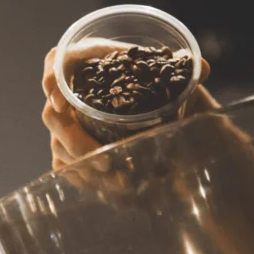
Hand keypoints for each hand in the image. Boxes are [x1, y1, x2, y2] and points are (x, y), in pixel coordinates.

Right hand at [42, 40, 216, 168]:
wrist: (159, 116)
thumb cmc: (155, 89)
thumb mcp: (170, 79)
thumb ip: (182, 72)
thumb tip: (202, 66)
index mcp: (89, 63)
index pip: (56, 63)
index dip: (51, 79)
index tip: (60, 101)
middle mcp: (71, 93)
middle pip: (53, 115)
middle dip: (76, 142)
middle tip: (107, 161)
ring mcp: (67, 123)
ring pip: (60, 147)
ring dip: (88, 168)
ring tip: (121, 183)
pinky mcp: (69, 148)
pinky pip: (66, 167)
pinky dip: (88, 180)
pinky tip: (113, 191)